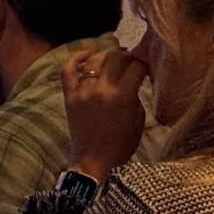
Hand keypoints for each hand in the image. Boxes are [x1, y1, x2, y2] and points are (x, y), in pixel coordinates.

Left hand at [60, 46, 149, 184]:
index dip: (144, 62)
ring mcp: (83, 91)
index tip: (146, 63)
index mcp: (122, 96)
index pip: (136, 67)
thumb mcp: (138, 118)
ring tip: (113, 57)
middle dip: (126, 55)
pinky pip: (67, 71)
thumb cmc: (122, 143)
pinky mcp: (69, 96)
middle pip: (115, 57)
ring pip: (94, 60)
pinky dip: (75, 58)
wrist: (95, 160)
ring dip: (106, 55)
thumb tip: (134, 77)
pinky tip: (86, 53)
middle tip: (131, 59)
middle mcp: (101, 89)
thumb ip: (135, 94)